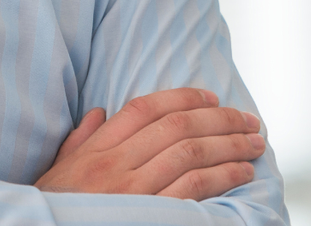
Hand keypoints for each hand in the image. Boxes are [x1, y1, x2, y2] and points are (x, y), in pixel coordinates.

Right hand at [34, 88, 263, 199]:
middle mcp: (114, 165)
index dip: (182, 97)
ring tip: (255, 143)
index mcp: (95, 150)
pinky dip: (223, 176)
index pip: (144, 109)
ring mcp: (132, 191)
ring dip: (230, 145)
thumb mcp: (59, 172)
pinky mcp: (149, 215)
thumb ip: (80, 141)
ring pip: (190, 153)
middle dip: (220, 118)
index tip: (211, 97)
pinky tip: (242, 172)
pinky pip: (192, 188)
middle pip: (176, 126)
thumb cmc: (55, 208)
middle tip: (249, 119)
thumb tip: (98, 113)